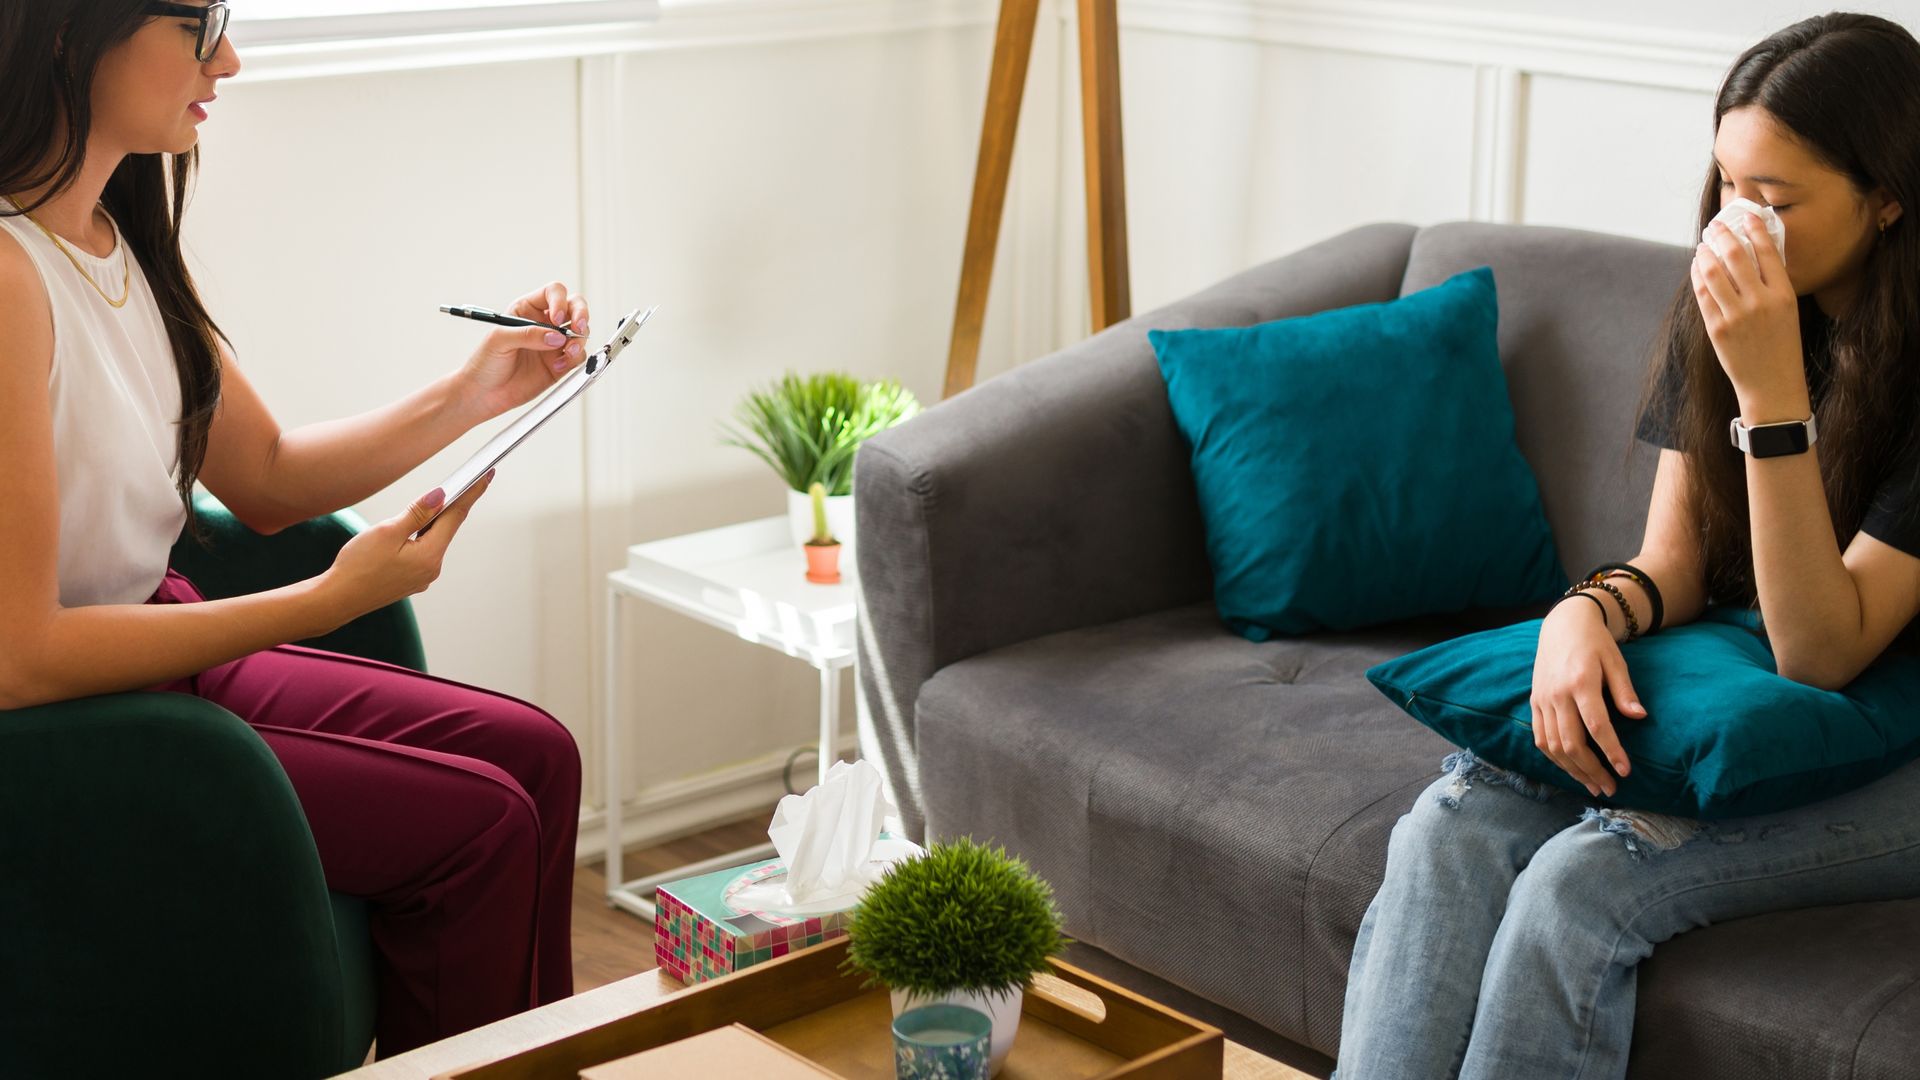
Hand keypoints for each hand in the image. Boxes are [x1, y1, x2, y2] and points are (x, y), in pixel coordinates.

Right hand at [318, 471, 493, 626]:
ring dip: (433, 521)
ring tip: (437, 500)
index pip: (456, 516)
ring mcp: (422, 577)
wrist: (337, 599)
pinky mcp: (410, 580)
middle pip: (446, 528)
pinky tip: (414, 527)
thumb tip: (441, 495)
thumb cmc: (357, 566)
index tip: (488, 474)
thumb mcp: (387, 532)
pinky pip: (421, 552)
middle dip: (453, 504)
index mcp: (430, 556)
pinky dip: (421, 536)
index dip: (472, 492)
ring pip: (432, 540)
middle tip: (469, 479)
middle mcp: (432, 568)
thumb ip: (417, 513)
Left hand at [456, 282, 591, 419]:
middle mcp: (544, 323)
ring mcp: (554, 343)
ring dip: (579, 341)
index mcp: (527, 309)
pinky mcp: (561, 364)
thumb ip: (528, 334)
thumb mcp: (499, 340)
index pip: (553, 293)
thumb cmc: (485, 362)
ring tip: (567, 353)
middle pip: (574, 307)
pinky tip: (558, 366)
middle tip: (578, 329)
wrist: (485, 393)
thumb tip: (556, 336)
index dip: (560, 301)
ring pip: (581, 332)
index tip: (557, 319)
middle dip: (581, 315)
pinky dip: (574, 360)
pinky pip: (578, 356)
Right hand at [1530, 598, 1645, 797]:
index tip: (1625, 771)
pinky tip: (1571, 768)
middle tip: (1610, 788)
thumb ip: (1624, 691)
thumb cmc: (1594, 643)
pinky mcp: (1534, 703)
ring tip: (1592, 785)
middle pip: (1571, 743)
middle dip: (1591, 771)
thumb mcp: (1615, 661)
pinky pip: (1540, 738)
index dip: (1611, 751)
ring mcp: (1542, 700)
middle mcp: (1557, 694)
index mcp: (1580, 683)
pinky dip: (1554, 758)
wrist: (1562, 625)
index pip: (1597, 726)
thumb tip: (1639, 717)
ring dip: (1572, 770)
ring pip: (1552, 745)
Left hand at [1691, 213, 1803, 400]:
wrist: (1772, 384)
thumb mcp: (1787, 311)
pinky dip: (1697, 276)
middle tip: (1716, 225)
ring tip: (1704, 245)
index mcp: (1784, 294)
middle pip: (1736, 256)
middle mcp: (1760, 302)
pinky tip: (1697, 267)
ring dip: (1705, 254)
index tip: (1746, 216)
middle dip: (1723, 235)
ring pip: (1714, 272)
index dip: (1754, 229)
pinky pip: (1702, 295)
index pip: (1767, 251)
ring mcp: (1736, 315)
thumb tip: (1752, 253)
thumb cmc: (1781, 345)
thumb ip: (1772, 284)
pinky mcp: (1717, 329)